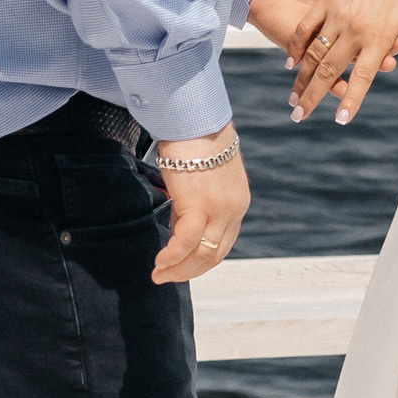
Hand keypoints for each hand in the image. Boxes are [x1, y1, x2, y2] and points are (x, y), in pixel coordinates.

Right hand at [149, 128, 250, 282]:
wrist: (195, 119)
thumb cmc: (195, 142)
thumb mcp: (202, 179)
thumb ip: (195, 203)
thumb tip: (178, 225)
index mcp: (238, 203)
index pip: (223, 243)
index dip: (201, 260)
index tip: (182, 266)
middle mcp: (234, 210)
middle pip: (214, 254)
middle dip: (190, 270)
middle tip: (167, 277)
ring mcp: (219, 209)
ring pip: (202, 254)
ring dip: (179, 269)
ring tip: (159, 275)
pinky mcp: (200, 205)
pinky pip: (186, 242)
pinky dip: (172, 256)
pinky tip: (159, 263)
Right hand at [289, 0, 397, 124]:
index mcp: (379, 38)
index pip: (362, 76)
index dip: (352, 99)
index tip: (340, 120)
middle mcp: (357, 28)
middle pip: (331, 69)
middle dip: (314, 95)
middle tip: (300, 116)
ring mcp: (340, 14)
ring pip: (316, 52)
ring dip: (303, 77)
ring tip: (293, 99)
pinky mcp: (328, 0)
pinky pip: (308, 27)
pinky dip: (297, 46)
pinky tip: (290, 65)